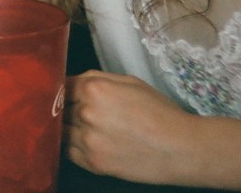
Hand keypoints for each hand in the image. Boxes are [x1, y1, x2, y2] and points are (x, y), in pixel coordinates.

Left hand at [64, 70, 195, 183]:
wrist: (181, 148)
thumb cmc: (160, 112)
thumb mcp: (129, 82)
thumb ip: (97, 79)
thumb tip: (73, 81)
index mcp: (94, 88)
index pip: (61, 85)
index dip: (65, 90)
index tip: (67, 94)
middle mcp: (86, 112)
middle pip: (59, 107)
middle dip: (67, 108)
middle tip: (81, 112)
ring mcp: (87, 140)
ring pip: (61, 130)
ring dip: (69, 128)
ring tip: (88, 128)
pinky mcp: (92, 162)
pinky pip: (68, 151)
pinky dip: (74, 146)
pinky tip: (90, 142)